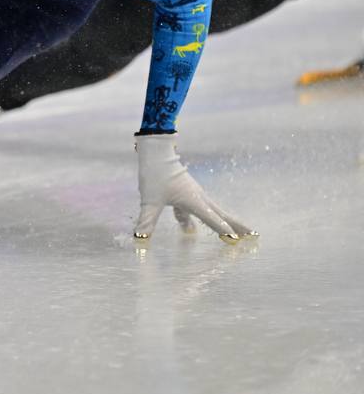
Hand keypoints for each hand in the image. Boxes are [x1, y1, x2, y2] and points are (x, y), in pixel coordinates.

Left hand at [133, 134, 256, 243]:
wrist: (155, 152)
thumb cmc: (154, 174)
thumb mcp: (150, 201)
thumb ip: (147, 221)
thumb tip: (140, 238)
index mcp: (194, 201)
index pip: (213, 220)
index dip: (224, 231)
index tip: (237, 241)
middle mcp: (198, 198)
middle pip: (222, 215)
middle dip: (237, 226)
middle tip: (254, 236)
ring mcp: (193, 194)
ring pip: (211, 212)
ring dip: (223, 222)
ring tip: (234, 234)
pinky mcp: (185, 192)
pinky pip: (194, 210)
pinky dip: (195, 220)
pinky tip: (188, 229)